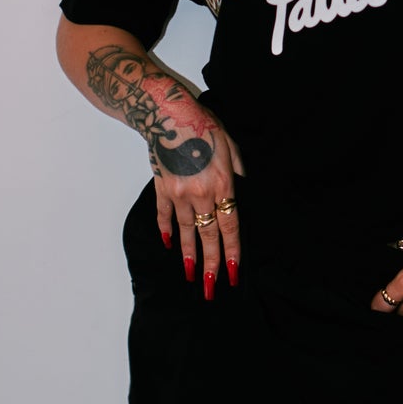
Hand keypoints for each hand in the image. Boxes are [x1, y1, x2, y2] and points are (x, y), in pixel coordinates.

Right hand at [68, 31, 244, 297]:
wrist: (168, 114)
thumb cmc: (204, 125)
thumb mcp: (231, 143)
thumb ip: (238, 168)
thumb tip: (241, 188)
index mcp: (223, 183)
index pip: (229, 226)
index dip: (231, 251)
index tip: (232, 274)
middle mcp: (201, 193)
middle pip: (208, 235)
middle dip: (210, 264)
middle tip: (210, 289)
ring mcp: (179, 193)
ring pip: (187, 230)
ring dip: (189, 255)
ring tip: (191, 276)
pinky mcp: (162, 188)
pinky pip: (164, 215)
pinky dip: (166, 231)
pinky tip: (169, 245)